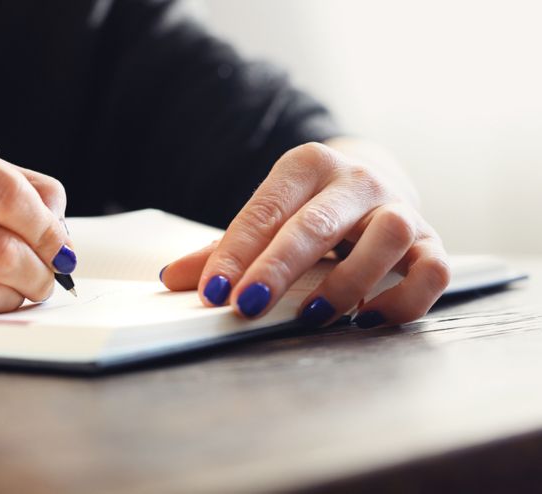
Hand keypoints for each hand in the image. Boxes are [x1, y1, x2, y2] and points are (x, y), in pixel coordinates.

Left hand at [161, 141, 449, 328]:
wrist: (373, 183)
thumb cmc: (310, 208)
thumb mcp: (268, 217)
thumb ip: (223, 249)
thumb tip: (171, 280)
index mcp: (308, 165)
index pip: (265, 210)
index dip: (236, 253)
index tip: (213, 293)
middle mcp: (357, 181)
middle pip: (318, 223)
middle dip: (279, 268)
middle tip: (248, 307)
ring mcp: (400, 208)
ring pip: (387, 238)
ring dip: (346, 283)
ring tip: (310, 316)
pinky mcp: (432, 241)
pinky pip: (433, 271)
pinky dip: (403, 300)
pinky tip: (366, 318)